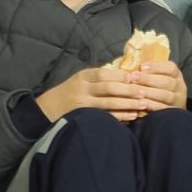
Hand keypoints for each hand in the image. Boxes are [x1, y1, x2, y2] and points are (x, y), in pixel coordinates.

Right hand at [36, 66, 154, 124]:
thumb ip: (98, 78)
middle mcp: (82, 89)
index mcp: (83, 76)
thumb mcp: (80, 80)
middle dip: (129, 90)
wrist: (46, 111)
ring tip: (143, 104)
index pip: (105, 73)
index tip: (138, 77)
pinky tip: (132, 116)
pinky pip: (105, 116)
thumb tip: (126, 75)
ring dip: (128, 103)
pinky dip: (119, 116)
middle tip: (145, 91)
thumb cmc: (69, 94)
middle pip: (109, 88)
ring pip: (108, 103)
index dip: (122, 76)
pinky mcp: (83, 118)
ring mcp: (82, 104)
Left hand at [127, 59, 187, 111]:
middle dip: (149, 79)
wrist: (172, 110)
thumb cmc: (158, 88)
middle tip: (133, 77)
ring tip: (136, 90)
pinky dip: (152, 105)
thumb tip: (131, 59)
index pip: (170, 68)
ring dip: (149, 92)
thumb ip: (148, 70)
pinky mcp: (173, 112)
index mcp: (176, 75)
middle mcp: (180, 87)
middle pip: (167, 82)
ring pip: (165, 95)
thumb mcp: (158, 77)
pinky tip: (141, 103)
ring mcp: (178, 100)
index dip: (156, 66)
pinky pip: (163, 108)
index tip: (142, 66)